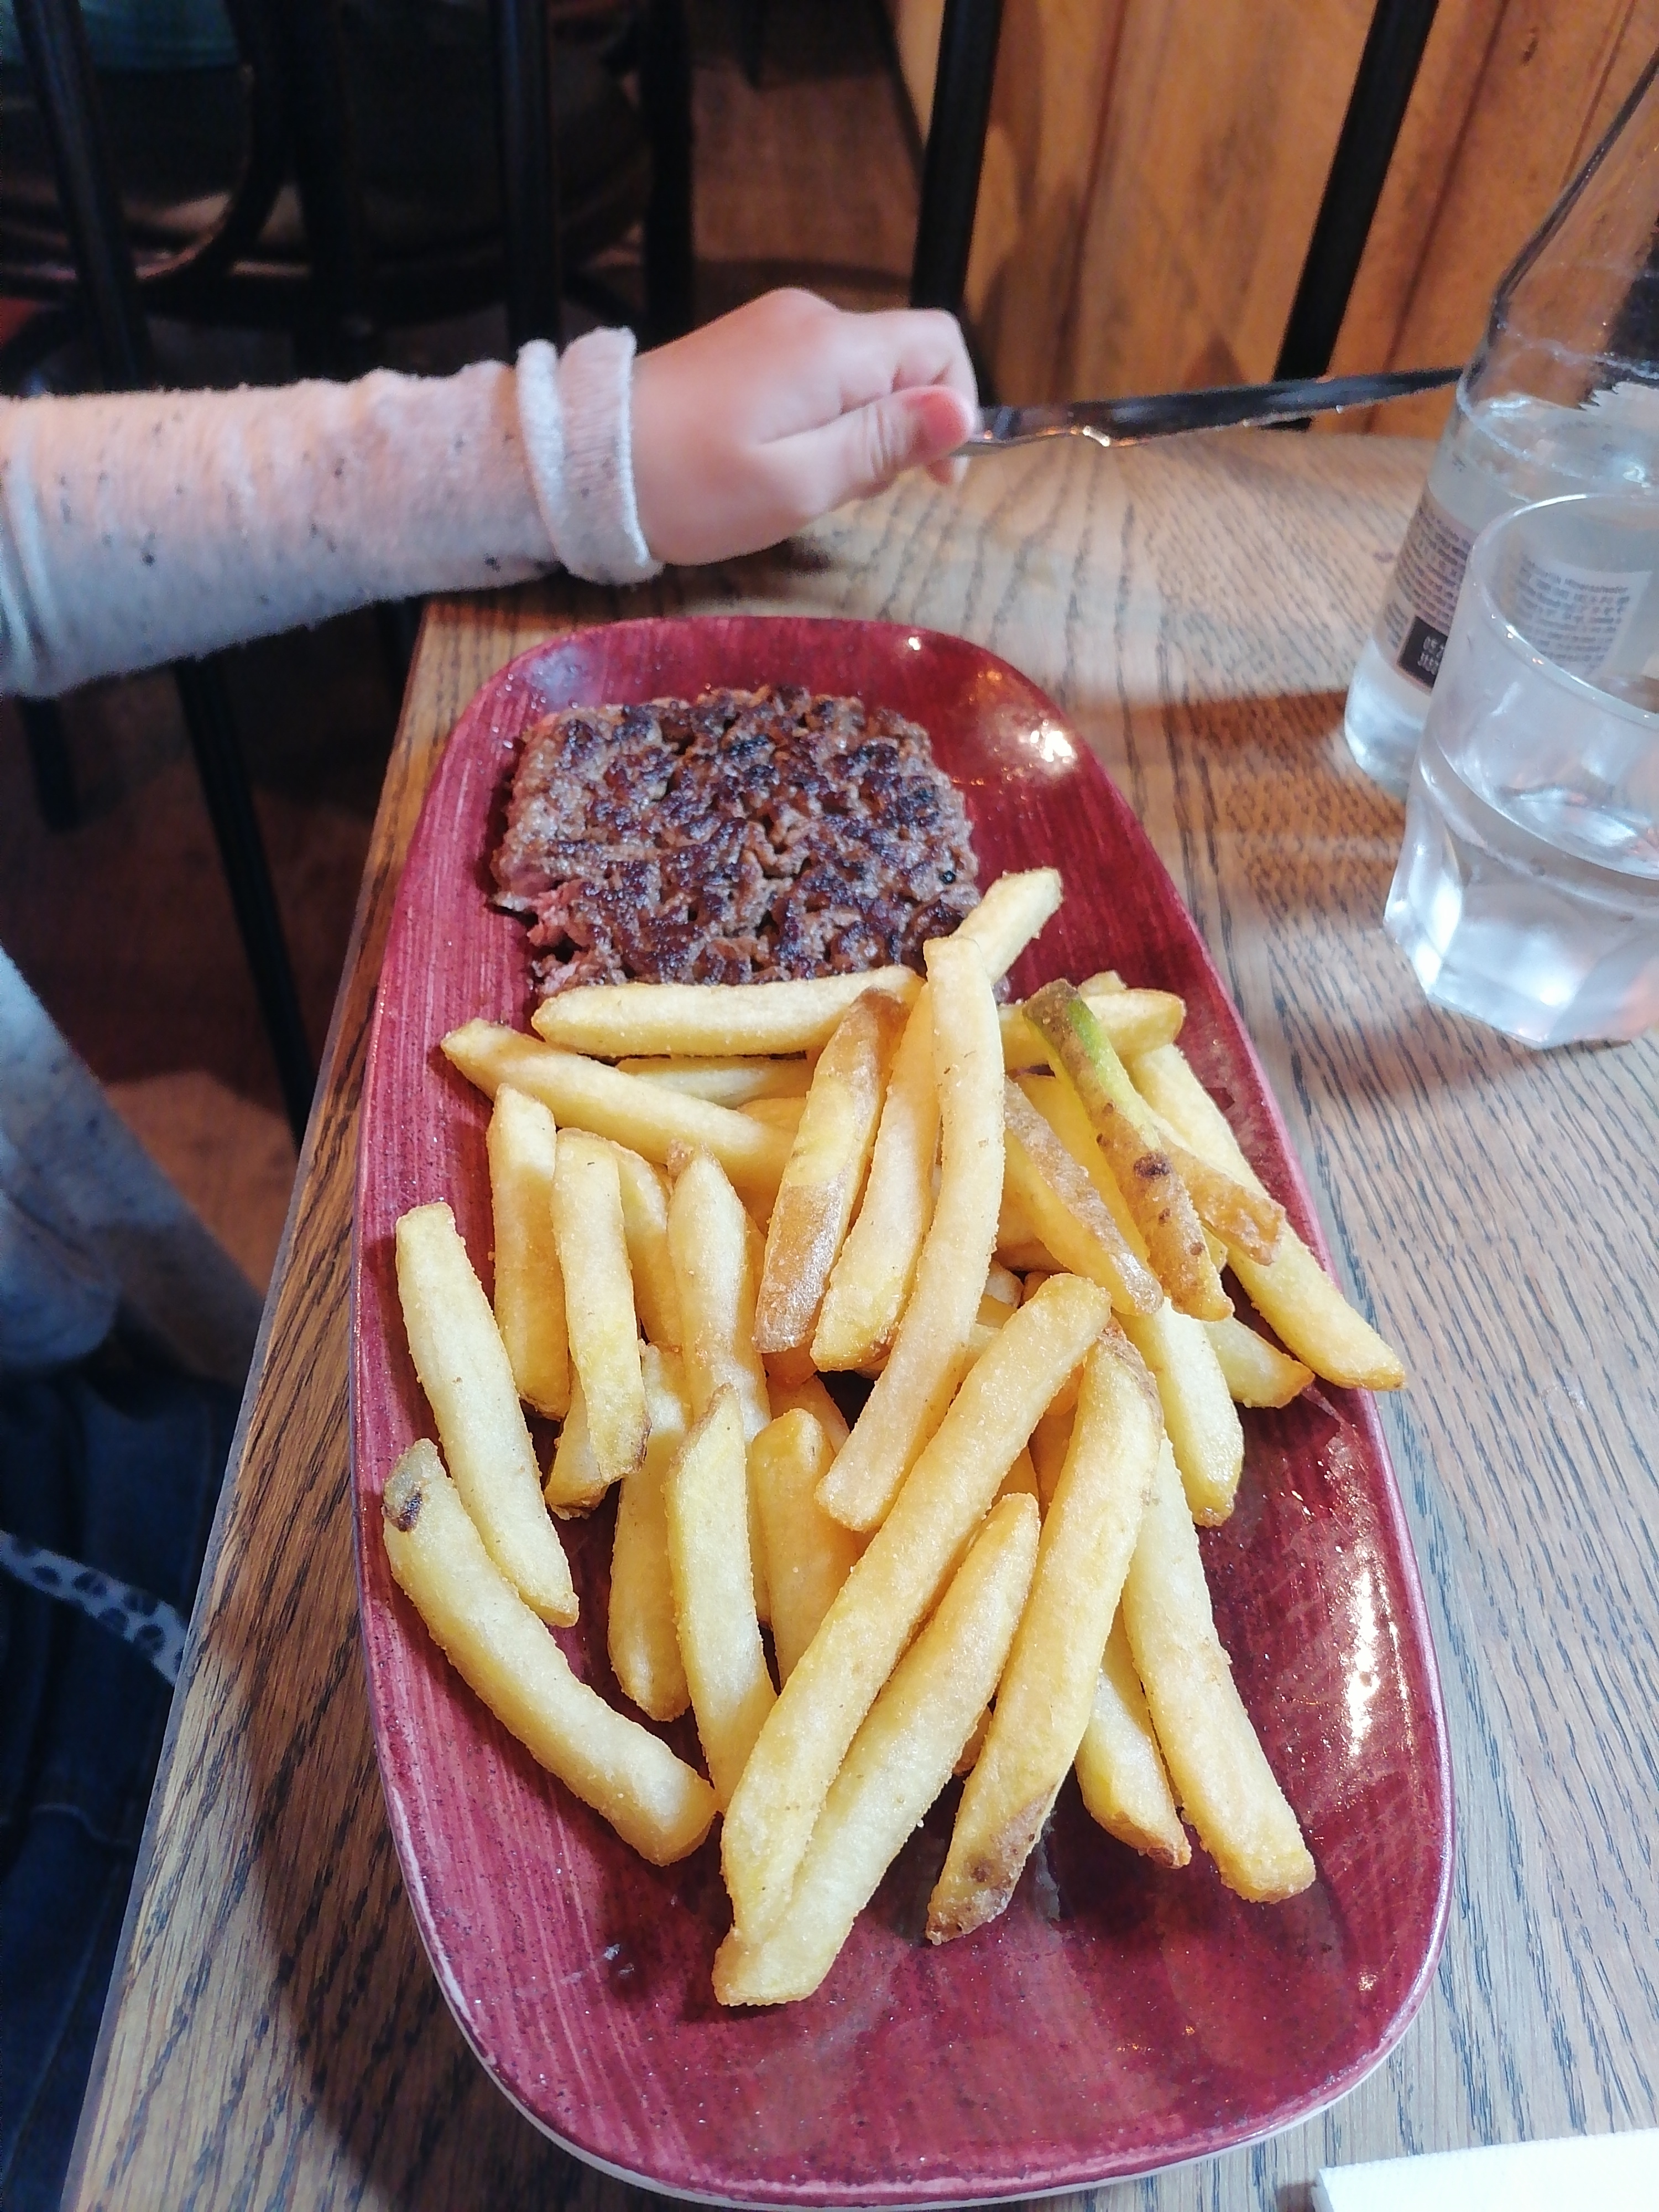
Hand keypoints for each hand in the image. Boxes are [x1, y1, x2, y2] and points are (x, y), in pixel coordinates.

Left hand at [630, 289, 976, 566]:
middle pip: (900, 360)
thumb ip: (883, 445)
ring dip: (858, 432)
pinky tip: (779, 463)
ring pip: (859, 373)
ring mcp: (773, 327)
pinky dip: (821, 421)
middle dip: (900, 430)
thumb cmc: (693, 488)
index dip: (956, 408)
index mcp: (830, 348)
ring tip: (804, 485)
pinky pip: (817, 376)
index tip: (935, 481)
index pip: (938, 344)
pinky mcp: (747, 346)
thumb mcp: (799, 485)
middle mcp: (808, 319)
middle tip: (848, 494)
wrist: (588, 463)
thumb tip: (962, 413)